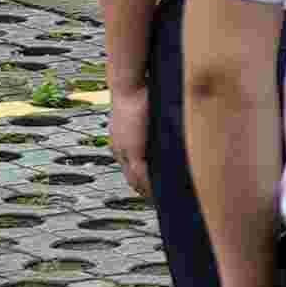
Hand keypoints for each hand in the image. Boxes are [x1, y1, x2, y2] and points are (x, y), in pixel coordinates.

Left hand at [106, 85, 150, 203]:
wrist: (128, 85)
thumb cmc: (138, 92)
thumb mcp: (144, 110)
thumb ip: (151, 122)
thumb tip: (166, 122)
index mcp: (121, 141)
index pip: (130, 166)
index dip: (140, 178)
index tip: (151, 187)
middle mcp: (119, 149)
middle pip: (130, 177)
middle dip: (143, 189)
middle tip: (157, 200)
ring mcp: (124, 151)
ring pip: (135, 179)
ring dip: (146, 190)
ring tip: (160, 201)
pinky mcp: (133, 151)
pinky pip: (141, 175)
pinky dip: (149, 186)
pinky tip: (158, 194)